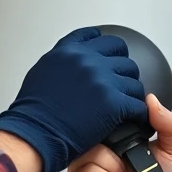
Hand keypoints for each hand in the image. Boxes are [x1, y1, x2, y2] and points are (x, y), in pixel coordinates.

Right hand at [0, 27, 147, 171]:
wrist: (34, 134)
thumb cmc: (33, 112)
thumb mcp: (43, 72)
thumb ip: (63, 62)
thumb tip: (73, 62)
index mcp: (69, 51)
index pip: (97, 37)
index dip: (107, 48)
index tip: (111, 55)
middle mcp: (87, 61)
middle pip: (121, 56)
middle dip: (122, 70)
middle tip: (122, 84)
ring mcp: (102, 80)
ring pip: (133, 80)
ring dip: (131, 92)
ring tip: (128, 103)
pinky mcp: (113, 102)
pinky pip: (137, 104)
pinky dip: (138, 112)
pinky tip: (135, 117)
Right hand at [66, 94, 171, 171]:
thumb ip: (169, 123)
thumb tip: (152, 100)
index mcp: (117, 136)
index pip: (105, 115)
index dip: (115, 118)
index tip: (131, 130)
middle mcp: (98, 149)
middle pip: (91, 130)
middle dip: (114, 143)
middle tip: (130, 156)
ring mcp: (86, 167)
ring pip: (87, 151)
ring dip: (111, 163)